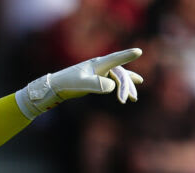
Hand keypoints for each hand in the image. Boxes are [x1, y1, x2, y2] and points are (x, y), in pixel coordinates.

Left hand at [16, 48, 142, 118]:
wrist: (56, 86)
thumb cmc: (68, 83)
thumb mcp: (82, 84)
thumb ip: (97, 84)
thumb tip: (112, 86)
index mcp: (98, 64)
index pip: (116, 59)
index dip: (127, 56)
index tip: (138, 51)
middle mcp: (101, 65)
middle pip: (120, 74)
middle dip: (126, 85)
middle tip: (131, 98)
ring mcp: (100, 71)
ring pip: (118, 78)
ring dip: (126, 87)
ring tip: (133, 97)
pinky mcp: (97, 78)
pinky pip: (113, 80)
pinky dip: (120, 85)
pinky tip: (125, 92)